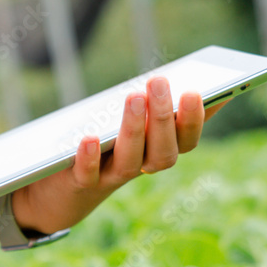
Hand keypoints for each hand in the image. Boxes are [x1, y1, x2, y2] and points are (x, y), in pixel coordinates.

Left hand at [11, 76, 228, 234]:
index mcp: (159, 150)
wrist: (67, 186)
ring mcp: (111, 177)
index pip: (186, 141)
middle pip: (162, 152)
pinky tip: (89, 138)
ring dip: (134, 131)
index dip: (193, 121)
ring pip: (130, 162)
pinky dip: (89, 158)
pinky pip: (88, 175)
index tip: (194, 92)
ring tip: (133, 97)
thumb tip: (199, 82)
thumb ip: (160, 106)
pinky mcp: (81, 183)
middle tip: (158, 81)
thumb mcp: (134, 123)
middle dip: (163, 118)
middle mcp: (141, 167)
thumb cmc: (107, 142)